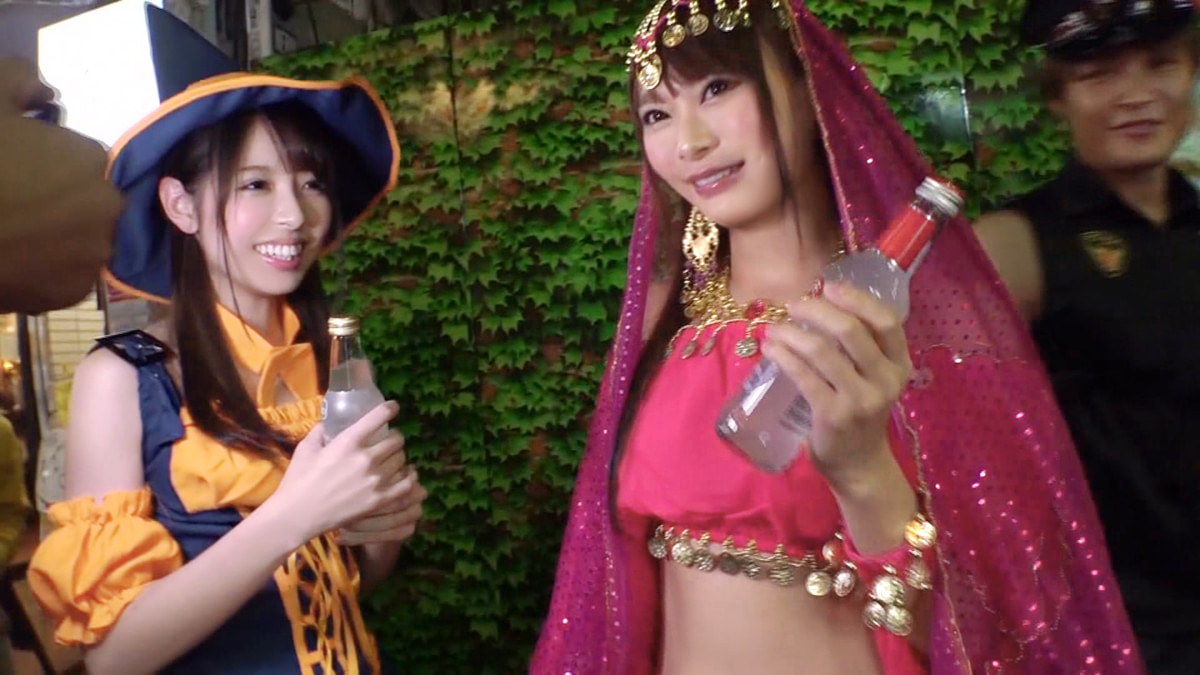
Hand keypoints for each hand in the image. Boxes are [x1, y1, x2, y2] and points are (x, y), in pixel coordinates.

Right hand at [0, 59, 120, 313]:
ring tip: (12, 228)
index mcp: (94, 162)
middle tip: (16, 197)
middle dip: (62, 198)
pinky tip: (10, 255)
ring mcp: (90, 257)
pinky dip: (44, 267)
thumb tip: (44, 91)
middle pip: (91, 202)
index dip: (55, 162)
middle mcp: (107, 212)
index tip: (24, 165)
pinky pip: (64, 274)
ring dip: (57, 234)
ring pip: (81, 239)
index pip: (88, 160)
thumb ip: (22, 81)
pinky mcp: (67, 295)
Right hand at [268, 401, 409, 545]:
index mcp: (348, 442)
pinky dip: (408, 477)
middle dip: (394, 437)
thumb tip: (330, 421)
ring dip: (399, 456)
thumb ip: (321, 431)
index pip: (379, 416)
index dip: (390, 409)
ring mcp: (375, 480)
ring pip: (402, 460)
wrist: (298, 514)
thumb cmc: (299, 479)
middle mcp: (366, 458)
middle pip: (396, 440)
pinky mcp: (379, 500)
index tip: (393, 407)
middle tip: (390, 439)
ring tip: (393, 458)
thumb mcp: (306, 448)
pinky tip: (406, 475)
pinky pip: (406, 484)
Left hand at [761, 282, 910, 486]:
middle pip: (850, 330)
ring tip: (774, 328)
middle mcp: (886, 380)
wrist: (859, 464)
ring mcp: (861, 399)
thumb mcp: (873, 378)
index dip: (857, 299)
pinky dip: (783, 356)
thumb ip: (860, 347)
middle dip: (816, 310)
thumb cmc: (861, 412)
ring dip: (791, 334)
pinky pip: (804, 376)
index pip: (886, 321)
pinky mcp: (834, 415)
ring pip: (822, 351)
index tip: (829, 287)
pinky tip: (770, 349)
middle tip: (793, 305)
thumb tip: (819, 305)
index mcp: (900, 364)